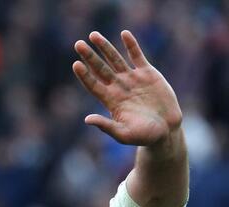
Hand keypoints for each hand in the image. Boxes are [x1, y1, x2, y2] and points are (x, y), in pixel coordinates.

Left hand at [73, 30, 182, 146]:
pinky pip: (137, 55)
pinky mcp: (147, 73)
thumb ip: (106, 126)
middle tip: (78, 44)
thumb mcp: (123, 134)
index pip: (93, 85)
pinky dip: (131, 45)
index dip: (84, 75)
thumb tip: (87, 119)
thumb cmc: (144, 136)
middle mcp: (119, 87)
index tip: (76, 65)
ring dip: (105, 47)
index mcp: (111, 101)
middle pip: (100, 69)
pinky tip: (124, 34)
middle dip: (89, 57)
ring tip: (93, 35)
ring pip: (115, 59)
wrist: (166, 130)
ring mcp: (132, 79)